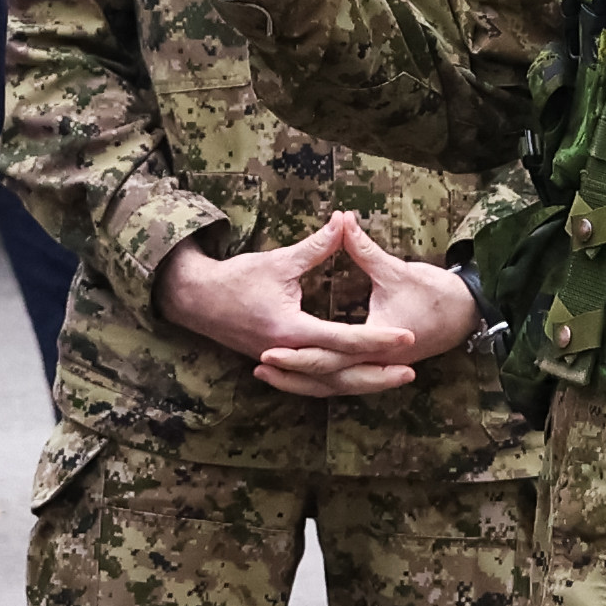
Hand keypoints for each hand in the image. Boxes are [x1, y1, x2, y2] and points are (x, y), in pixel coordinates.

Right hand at [163, 213, 458, 397]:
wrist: (195, 299)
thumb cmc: (236, 278)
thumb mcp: (279, 261)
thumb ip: (316, 247)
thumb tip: (344, 221)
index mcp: (290, 328)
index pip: (343, 339)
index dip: (377, 338)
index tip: (406, 337)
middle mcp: (288, 352)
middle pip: (340, 373)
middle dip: (376, 374)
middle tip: (410, 371)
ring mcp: (281, 363)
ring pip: (327, 384)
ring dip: (361, 384)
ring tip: (392, 380)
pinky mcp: (277, 365)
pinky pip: (312, 383)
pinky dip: (336, 383)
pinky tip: (356, 380)